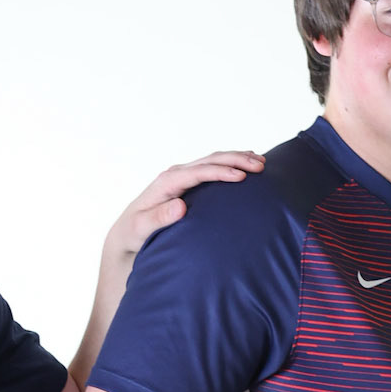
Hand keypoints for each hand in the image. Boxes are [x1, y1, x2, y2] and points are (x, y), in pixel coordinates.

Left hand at [102, 150, 265, 270]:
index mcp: (167, 182)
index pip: (198, 172)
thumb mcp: (142, 228)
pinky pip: (214, 168)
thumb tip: (180, 206)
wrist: (129, 232)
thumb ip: (159, 217)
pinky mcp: (190, 182)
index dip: (220, 172)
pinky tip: (248, 166)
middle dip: (236, 160)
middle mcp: (176, 174)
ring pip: (214, 160)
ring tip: (261, 162)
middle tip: (261, 165)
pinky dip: (232, 165)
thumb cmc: (135, 233)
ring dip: (238, 159)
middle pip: (210, 160)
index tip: (241, 176)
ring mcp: (184, 176)